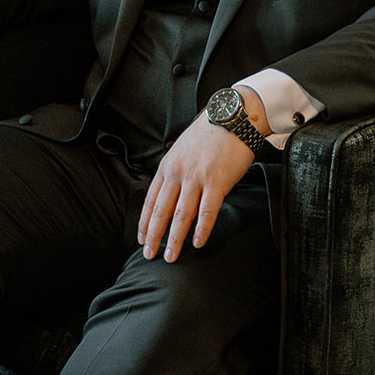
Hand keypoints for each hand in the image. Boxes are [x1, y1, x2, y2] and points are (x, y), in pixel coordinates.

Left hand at [137, 89, 266, 262]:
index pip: (151, 200)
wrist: (231, 117)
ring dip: (175, 240)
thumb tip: (171, 195)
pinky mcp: (217, 182)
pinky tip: (197, 243)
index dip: (144, 223)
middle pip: (161, 212)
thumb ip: (175, 172)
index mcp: (167, 167)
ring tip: (171, 256)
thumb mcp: (181, 151)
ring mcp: (196, 178)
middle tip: (150, 255)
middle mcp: (178, 173)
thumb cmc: (209, 135)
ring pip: (181, 216)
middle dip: (154, 236)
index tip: (142, 239)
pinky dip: (201, 230)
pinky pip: (207, 212)